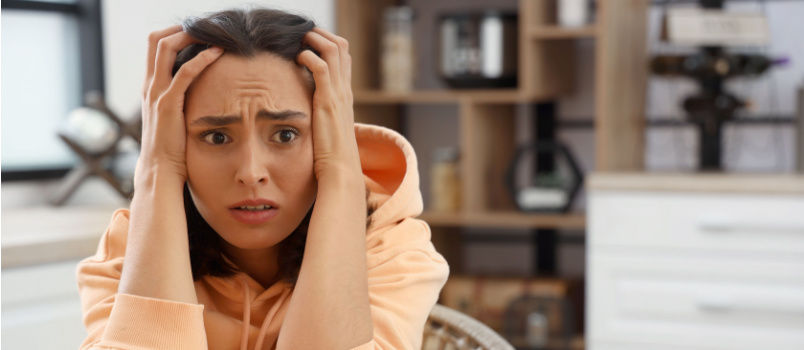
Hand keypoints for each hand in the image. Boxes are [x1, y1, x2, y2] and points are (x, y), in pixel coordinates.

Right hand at [136, 25, 223, 186]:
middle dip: (180, 28)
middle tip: (204, 26)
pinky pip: (184, 73)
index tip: (197, 32)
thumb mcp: (174, 117)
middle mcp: (150, 86)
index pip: (155, 47)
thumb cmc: (172, 147)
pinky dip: (201, 59)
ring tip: (212, 32)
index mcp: (151, 87)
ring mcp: (156, 94)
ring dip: (189, 35)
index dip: (174, 34)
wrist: (160, 170)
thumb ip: (181, 102)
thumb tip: (201, 91)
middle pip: (156, 40)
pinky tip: (217, 53)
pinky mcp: (168, 104)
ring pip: (166, 49)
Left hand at [296, 27, 361, 185]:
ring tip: (299, 38)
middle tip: (302, 34)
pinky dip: (309, 56)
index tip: (309, 42)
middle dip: (321, 35)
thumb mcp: (325, 131)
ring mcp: (339, 95)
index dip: (327, 44)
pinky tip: (297, 58)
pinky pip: (321, 67)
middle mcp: (345, 91)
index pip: (343, 59)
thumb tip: (302, 115)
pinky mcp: (328, 101)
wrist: (340, 172)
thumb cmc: (330, 158)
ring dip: (315, 39)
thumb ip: (318, 118)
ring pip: (334, 50)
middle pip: (342, 48)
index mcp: (344, 97)